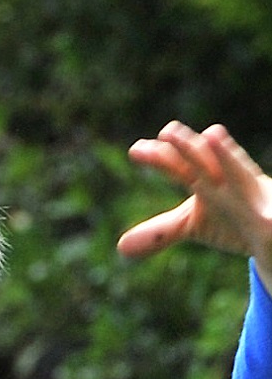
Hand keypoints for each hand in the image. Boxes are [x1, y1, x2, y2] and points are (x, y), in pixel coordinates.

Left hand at [119, 121, 271, 269]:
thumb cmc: (232, 218)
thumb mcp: (194, 225)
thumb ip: (160, 231)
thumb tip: (121, 247)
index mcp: (209, 183)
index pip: (183, 167)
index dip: (162, 158)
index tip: (136, 150)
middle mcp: (232, 183)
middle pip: (207, 163)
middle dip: (189, 148)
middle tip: (168, 131)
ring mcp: (256, 198)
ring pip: (241, 174)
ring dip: (227, 156)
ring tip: (211, 135)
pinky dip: (271, 215)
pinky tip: (266, 217)